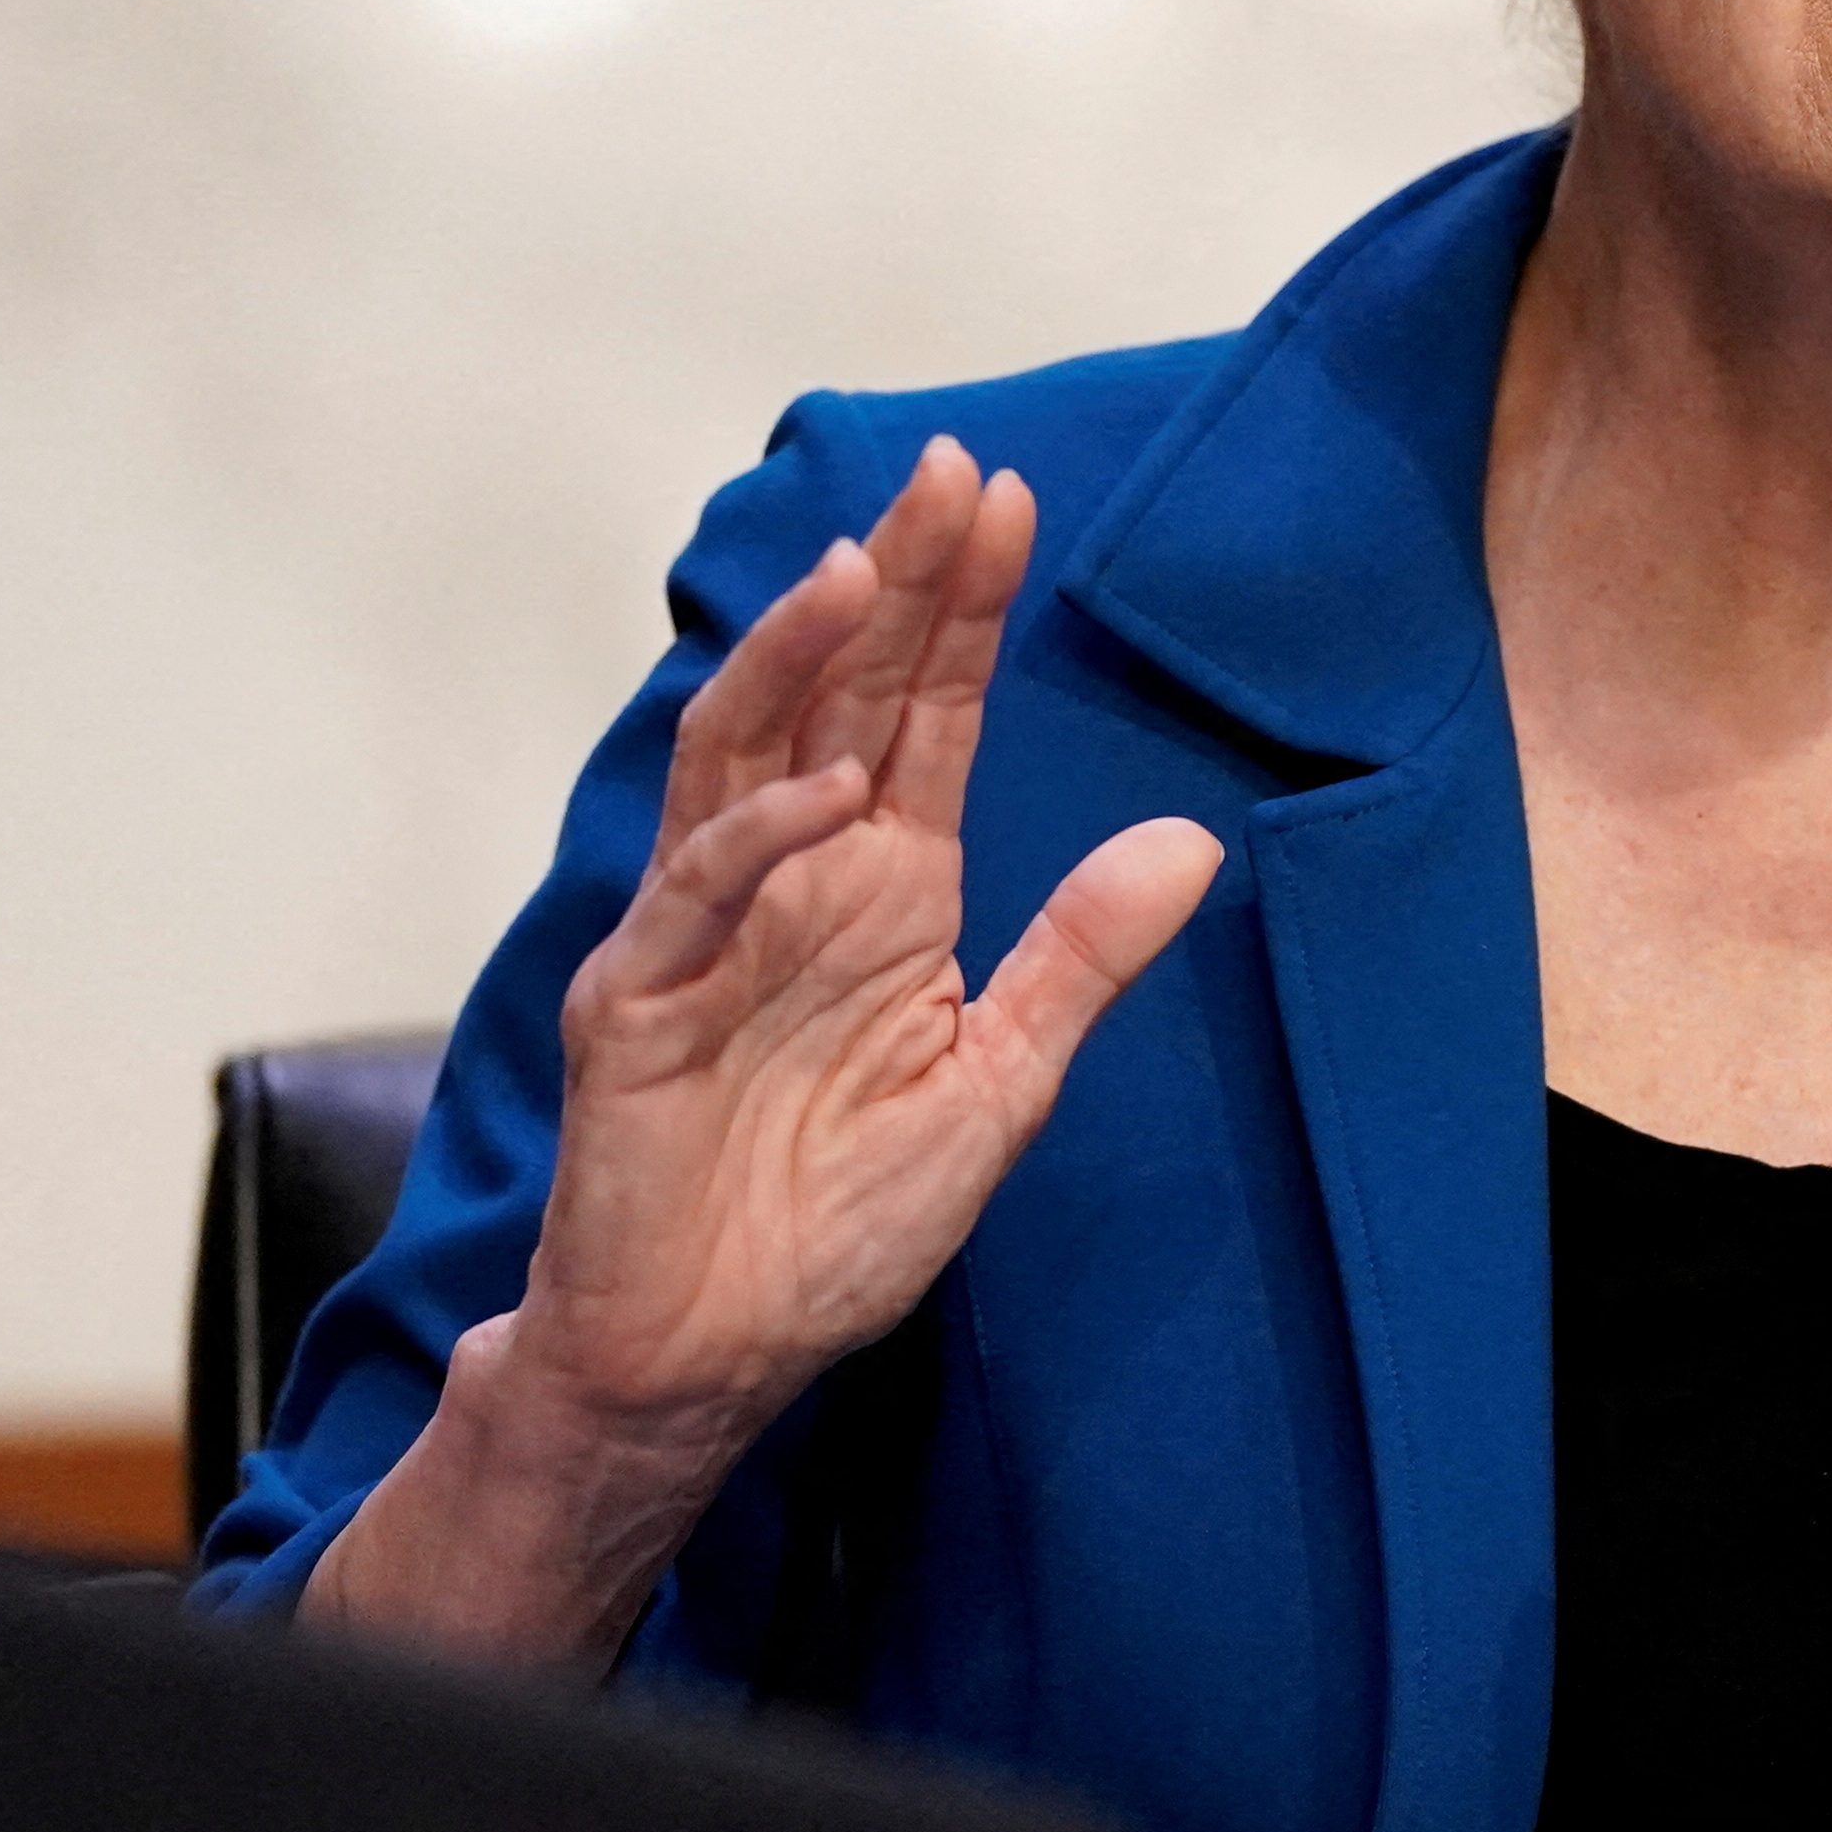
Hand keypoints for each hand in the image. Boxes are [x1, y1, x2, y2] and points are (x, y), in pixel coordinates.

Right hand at [314, 437, 1216, 1665]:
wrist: (712, 1353)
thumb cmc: (838, 1224)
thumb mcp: (1002, 1083)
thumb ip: (1082, 958)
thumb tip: (1194, 840)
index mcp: (886, 891)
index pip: (928, 719)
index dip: (963, 614)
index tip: (1009, 502)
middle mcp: (794, 883)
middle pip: (844, 700)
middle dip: (896, 588)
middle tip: (949, 478)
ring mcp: (703, 933)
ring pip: (743, 756)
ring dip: (801, 662)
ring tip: (863, 568)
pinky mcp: (636, 1005)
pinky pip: (693, 898)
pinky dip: (755, 836)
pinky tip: (826, 790)